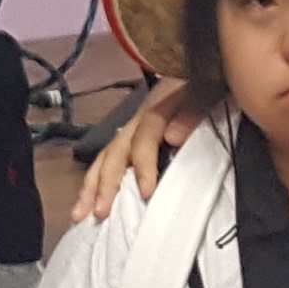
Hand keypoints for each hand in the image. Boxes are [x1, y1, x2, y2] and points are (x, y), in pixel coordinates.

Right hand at [68, 82, 213, 226]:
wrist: (204, 74)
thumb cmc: (208, 88)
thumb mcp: (207, 93)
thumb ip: (193, 114)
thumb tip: (172, 138)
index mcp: (158, 105)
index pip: (145, 137)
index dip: (143, 164)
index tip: (146, 192)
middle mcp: (138, 119)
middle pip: (116, 150)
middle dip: (105, 183)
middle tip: (100, 212)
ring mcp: (133, 129)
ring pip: (106, 157)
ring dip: (91, 186)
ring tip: (80, 214)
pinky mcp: (132, 139)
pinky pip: (109, 160)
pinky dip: (96, 182)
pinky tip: (87, 202)